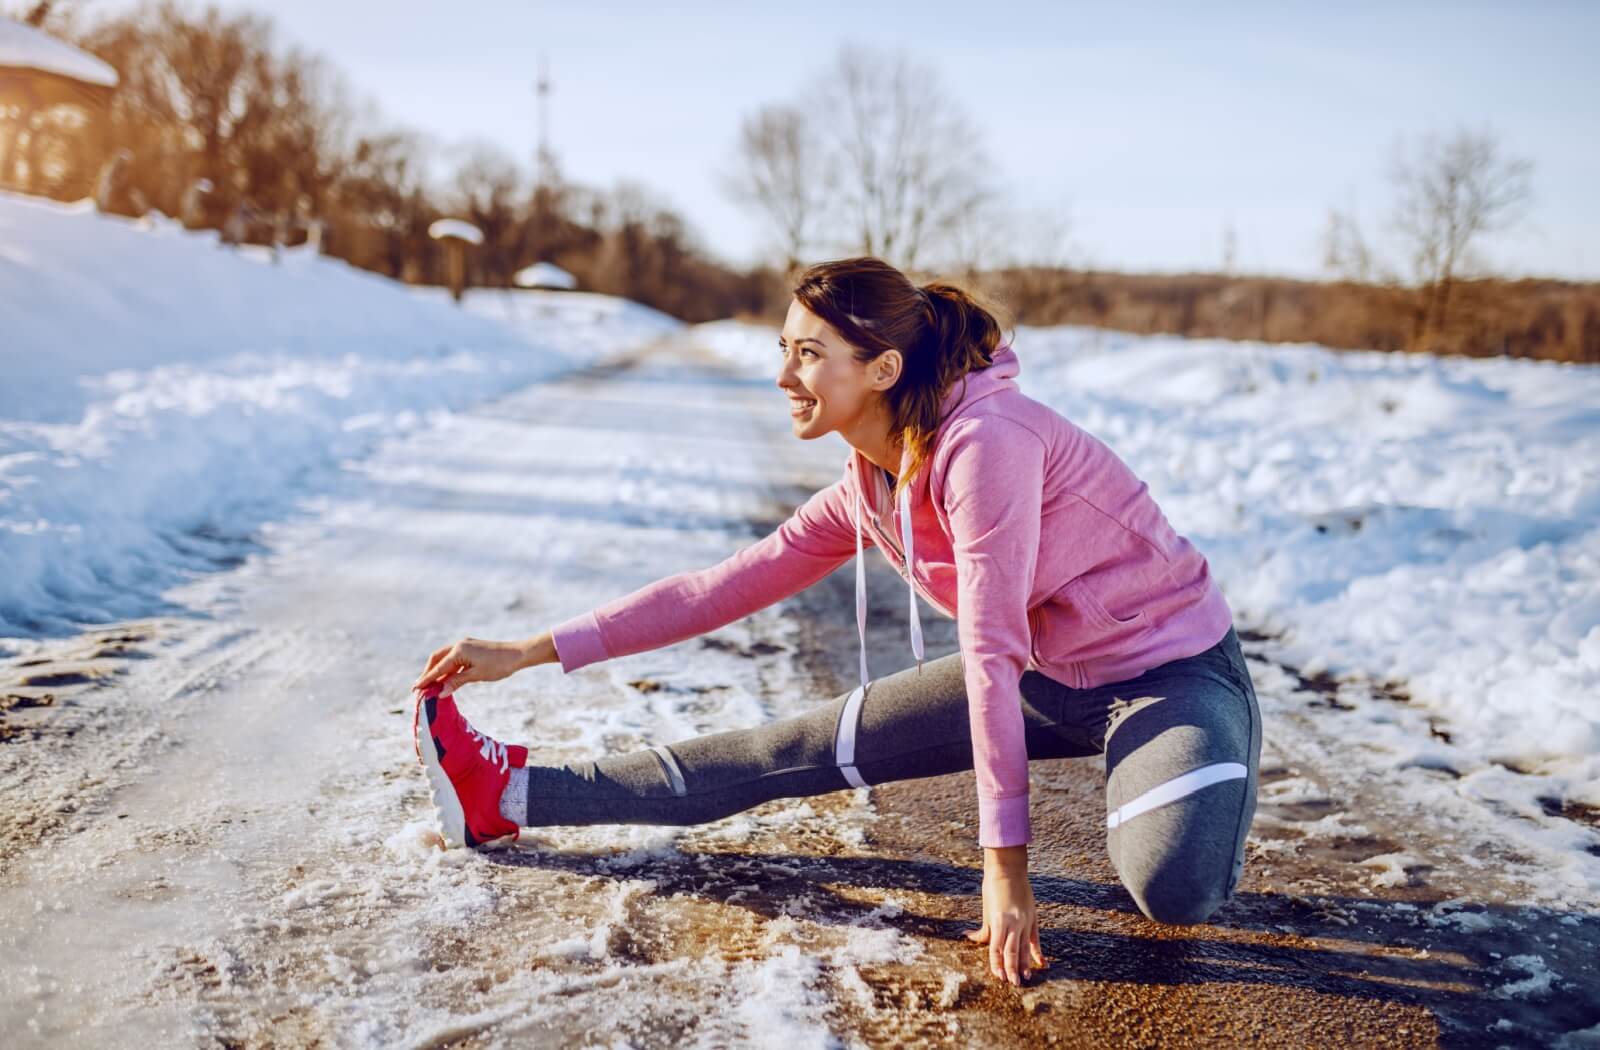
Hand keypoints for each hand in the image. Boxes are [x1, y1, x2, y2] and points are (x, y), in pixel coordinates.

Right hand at [412, 636, 532, 695]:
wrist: (518, 654)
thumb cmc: (498, 665)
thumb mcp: (476, 675)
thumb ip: (456, 682)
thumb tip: (440, 692)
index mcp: (458, 650)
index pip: (438, 667)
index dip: (426, 679)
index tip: (415, 689)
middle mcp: (459, 645)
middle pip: (437, 659)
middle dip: (428, 672)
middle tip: (420, 687)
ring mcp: (465, 645)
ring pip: (445, 658)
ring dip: (438, 671)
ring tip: (430, 685)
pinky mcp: (471, 649)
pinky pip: (455, 659)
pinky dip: (448, 669)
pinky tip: (446, 679)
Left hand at [964, 850, 1047, 985]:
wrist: (1009, 869)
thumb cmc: (993, 888)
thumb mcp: (986, 911)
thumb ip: (983, 929)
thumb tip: (970, 938)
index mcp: (999, 920)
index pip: (996, 948)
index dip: (997, 963)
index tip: (998, 976)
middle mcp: (1013, 922)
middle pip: (1012, 951)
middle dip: (1012, 968)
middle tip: (1013, 983)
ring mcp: (1025, 920)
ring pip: (1025, 947)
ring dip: (1025, 964)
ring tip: (1025, 977)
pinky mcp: (1033, 917)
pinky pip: (1035, 938)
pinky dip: (1038, 951)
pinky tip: (1042, 963)